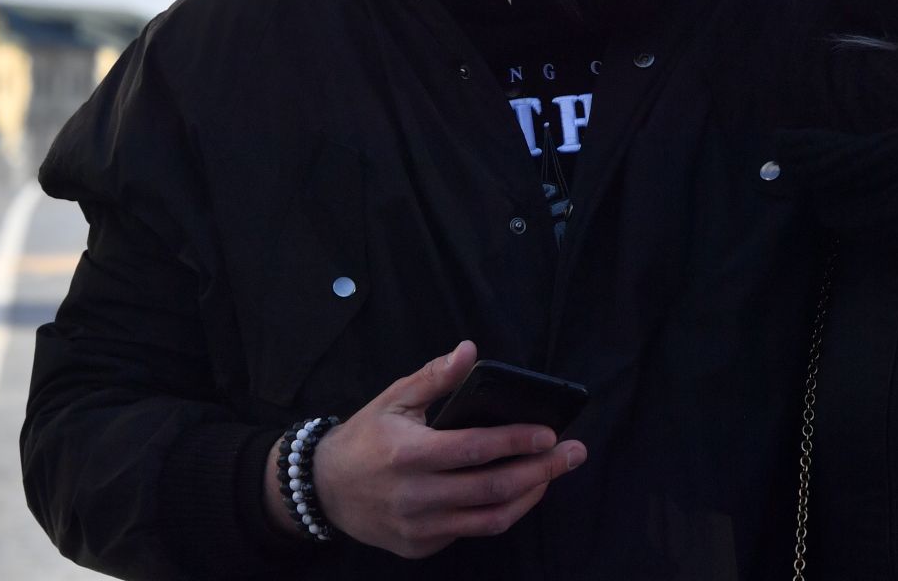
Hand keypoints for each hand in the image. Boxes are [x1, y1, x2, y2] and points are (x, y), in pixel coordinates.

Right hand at [265, 341, 585, 557]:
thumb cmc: (364, 437)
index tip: (551, 432)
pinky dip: (500, 512)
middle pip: (493, 488)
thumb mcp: (393, 399)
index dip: (516, 441)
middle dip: (542, 470)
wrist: (323, 490)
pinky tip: (519, 491)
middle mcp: (416, 496)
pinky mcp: (420, 546)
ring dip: (529, 496)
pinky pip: (470, 532)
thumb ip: (434, 377)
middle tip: (574, 454)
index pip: (475, 449)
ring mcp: (419, 527)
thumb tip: (470, 351)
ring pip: (489, 519)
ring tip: (553, 474)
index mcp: (410, 455)